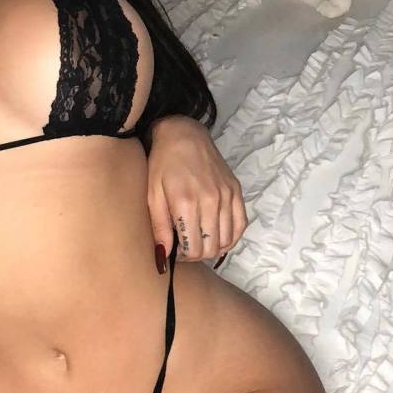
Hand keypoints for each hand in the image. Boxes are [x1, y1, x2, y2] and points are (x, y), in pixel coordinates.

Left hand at [146, 115, 246, 267]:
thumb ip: (159, 227)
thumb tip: (163, 256)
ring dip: (213, 248)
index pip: (192, 248)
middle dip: (197, 255)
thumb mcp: (152, 194)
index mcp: (187, 203)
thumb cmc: (162, 163)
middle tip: (185, 248)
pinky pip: (241, 225)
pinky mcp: (236, 191)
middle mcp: (211, 201)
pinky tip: (219, 238)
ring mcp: (227, 196)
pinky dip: (232, 237)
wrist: (183, 134)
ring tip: (199, 241)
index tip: (175, 252)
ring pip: (227, 240)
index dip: (183, 257)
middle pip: (210, 247)